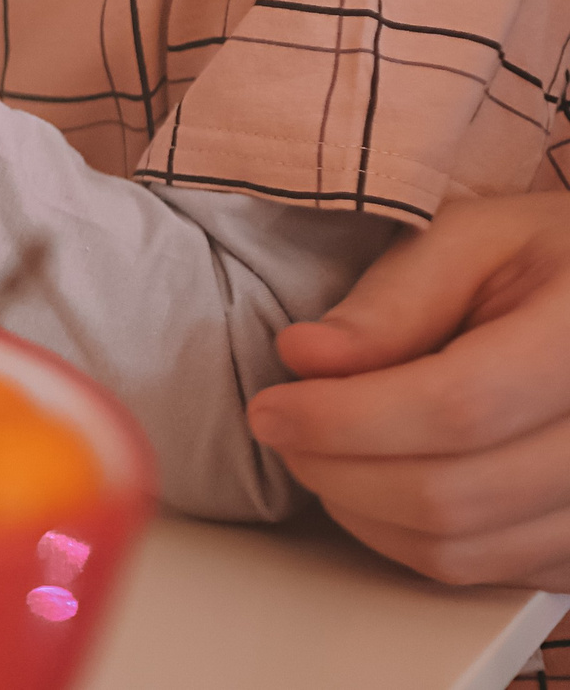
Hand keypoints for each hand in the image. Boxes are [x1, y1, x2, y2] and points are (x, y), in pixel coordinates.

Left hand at [247, 192, 569, 588]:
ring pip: (459, 551)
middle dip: (335, 470)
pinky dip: (405, 538)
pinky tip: (376, 483)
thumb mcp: (477, 239)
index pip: (456, 410)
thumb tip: (305, 357)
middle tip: (281, 430)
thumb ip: (394, 299)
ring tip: (322, 452)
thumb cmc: (551, 260)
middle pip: (449, 496)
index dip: (345, 420)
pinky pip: (482, 573)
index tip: (270, 408)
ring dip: (360, 511)